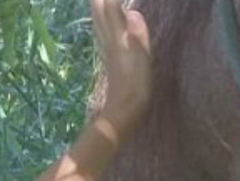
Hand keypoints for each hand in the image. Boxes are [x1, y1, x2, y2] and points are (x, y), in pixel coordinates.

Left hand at [88, 0, 151, 137]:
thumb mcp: (141, 58)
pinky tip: (103, 20)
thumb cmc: (136, 86)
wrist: (124, 111)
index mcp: (116, 36)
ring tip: (102, 1)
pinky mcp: (110, 56)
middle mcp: (107, 38)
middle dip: (100, 0)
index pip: (109, 6)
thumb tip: (132, 11)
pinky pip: (102, 31)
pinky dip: (102, 19)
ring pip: (98, 20)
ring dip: (99, 5)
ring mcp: (106, 48)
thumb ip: (137, 33)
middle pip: (98, 9)